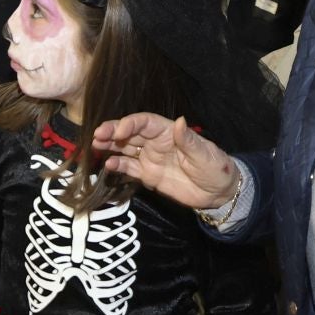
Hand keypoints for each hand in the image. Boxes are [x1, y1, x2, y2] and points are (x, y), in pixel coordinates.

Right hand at [92, 113, 237, 211]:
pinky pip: (128, 168)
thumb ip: (189, 140)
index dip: (130, 124)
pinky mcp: (147, 175)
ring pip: (124, 148)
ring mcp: (149, 158)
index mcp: (168, 132)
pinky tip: (108, 166)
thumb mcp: (205, 154)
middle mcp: (155, 142)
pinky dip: (117, 166)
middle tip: (97, 135)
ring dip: (110, 146)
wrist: (218, 193)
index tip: (120, 132)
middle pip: (129, 132)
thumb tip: (179, 121)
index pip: (144, 122)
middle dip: (112, 131)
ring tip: (95, 146)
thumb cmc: (216, 168)